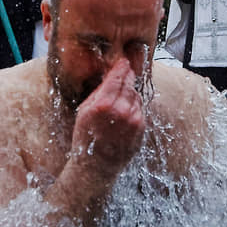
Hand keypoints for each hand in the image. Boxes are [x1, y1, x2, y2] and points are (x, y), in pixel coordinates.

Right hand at [69, 58, 144, 182]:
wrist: (96, 165)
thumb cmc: (86, 137)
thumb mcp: (84, 111)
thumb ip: (99, 92)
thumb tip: (111, 76)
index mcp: (104, 105)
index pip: (117, 78)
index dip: (121, 67)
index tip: (124, 61)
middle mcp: (121, 111)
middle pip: (129, 85)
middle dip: (127, 77)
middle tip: (126, 72)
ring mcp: (134, 120)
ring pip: (136, 96)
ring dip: (130, 93)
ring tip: (120, 98)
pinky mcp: (141, 128)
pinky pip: (140, 109)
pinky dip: (134, 106)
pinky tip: (124, 112)